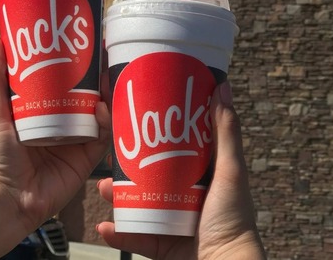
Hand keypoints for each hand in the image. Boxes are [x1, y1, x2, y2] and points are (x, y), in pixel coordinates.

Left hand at [0, 35, 111, 258]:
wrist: (4, 201)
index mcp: (39, 114)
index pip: (60, 84)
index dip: (72, 65)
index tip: (80, 43)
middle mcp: (59, 126)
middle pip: (83, 96)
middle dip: (93, 77)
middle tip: (101, 55)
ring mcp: (75, 142)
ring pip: (98, 113)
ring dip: (105, 95)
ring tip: (108, 75)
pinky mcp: (87, 159)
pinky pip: (102, 136)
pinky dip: (105, 121)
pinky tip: (102, 107)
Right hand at [95, 82, 265, 259]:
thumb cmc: (233, 218)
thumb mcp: (230, 169)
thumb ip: (224, 131)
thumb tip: (222, 87)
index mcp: (200, 176)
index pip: (174, 147)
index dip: (154, 132)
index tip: (134, 115)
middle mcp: (183, 196)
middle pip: (147, 175)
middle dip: (124, 166)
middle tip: (109, 154)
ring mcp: (169, 221)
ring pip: (135, 204)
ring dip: (114, 196)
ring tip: (99, 188)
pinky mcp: (160, 245)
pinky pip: (133, 236)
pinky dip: (117, 232)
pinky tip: (104, 226)